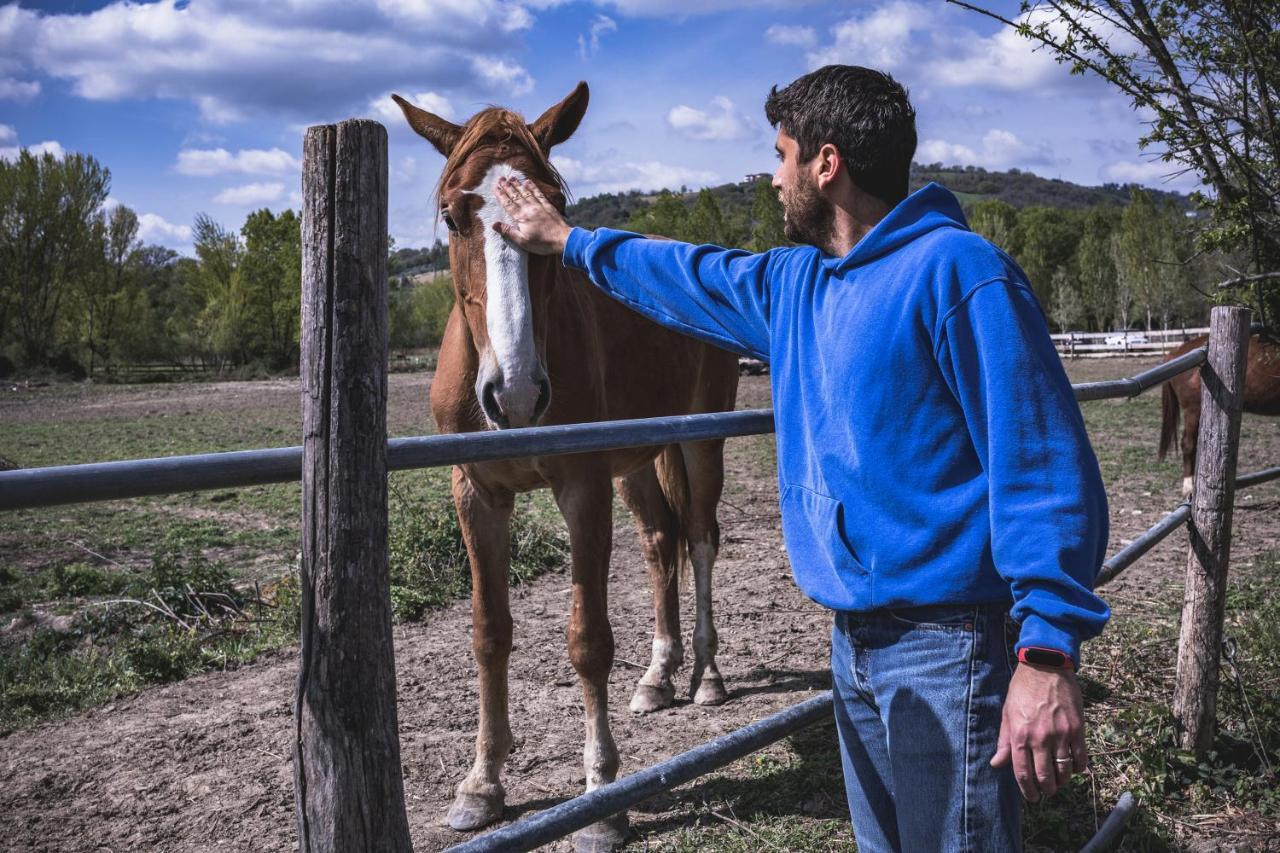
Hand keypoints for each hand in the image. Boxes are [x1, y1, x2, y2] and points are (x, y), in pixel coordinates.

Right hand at [491, 177, 572, 255]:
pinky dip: (533, 187)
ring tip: (511, 177)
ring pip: (526, 192)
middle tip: (500, 178)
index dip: (501, 195)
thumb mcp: (522, 241)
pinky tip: (528, 182)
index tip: (495, 187)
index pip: (508, 204)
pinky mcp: (547, 206)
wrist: (562, 239)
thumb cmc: (542, 243)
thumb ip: (508, 231)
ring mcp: (539, 206)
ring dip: (518, 184)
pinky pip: (538, 194)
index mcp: (521, 217)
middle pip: (515, 196)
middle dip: (507, 187)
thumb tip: (494, 224)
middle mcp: (529, 208)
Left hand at [991, 663, 1087, 800]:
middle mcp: (1040, 738)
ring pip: (1064, 771)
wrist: (1045, 666)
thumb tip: (996, 764)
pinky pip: (1080, 757)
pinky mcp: (1077, 728)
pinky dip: (1078, 768)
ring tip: (1059, 783)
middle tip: (1046, 793)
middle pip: (1045, 776)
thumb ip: (1004, 741)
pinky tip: (1074, 769)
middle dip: (1046, 790)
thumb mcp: (1007, 713)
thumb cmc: (1022, 689)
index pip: (1023, 772)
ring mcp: (1061, 734)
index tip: (1031, 797)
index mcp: (1020, 735)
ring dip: (1062, 782)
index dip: (1027, 789)